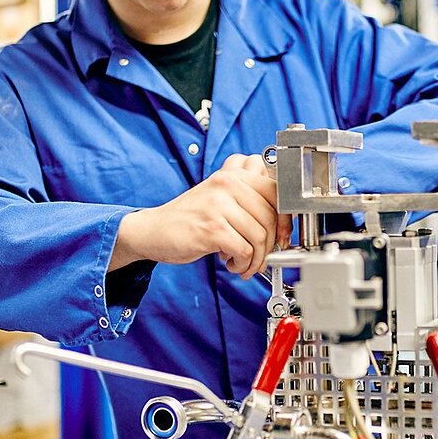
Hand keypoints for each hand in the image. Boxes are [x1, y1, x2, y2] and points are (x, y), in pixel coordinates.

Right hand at [109, 154, 291, 278]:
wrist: (153, 230)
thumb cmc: (190, 217)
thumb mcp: (221, 198)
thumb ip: (249, 202)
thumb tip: (282, 224)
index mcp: (233, 174)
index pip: (276, 192)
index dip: (284, 218)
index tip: (282, 236)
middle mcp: (228, 184)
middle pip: (270, 217)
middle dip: (270, 245)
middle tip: (260, 257)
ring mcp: (219, 205)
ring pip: (260, 237)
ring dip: (256, 259)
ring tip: (243, 262)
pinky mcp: (212, 228)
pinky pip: (245, 250)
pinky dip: (243, 264)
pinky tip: (232, 263)